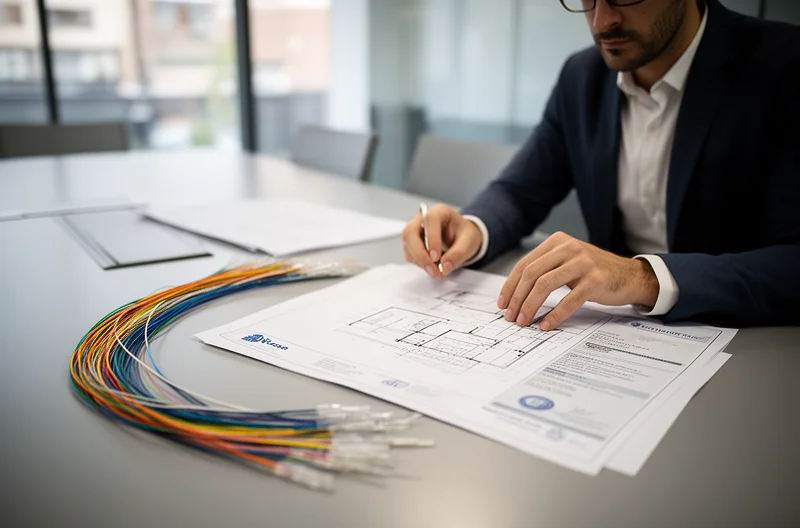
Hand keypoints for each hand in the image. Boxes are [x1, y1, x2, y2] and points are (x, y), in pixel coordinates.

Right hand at [401, 203, 482, 278]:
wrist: (461, 238)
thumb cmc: (464, 234)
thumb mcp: (469, 242)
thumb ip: (458, 254)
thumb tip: (444, 267)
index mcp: (439, 211)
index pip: (430, 220)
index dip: (431, 239)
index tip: (436, 257)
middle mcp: (422, 219)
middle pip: (410, 233)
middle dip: (420, 254)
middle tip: (432, 270)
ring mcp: (414, 231)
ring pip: (408, 245)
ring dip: (420, 261)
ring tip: (436, 272)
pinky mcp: (411, 244)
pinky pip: (410, 255)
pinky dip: (420, 264)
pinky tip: (432, 266)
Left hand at [497, 232, 658, 329]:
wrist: (630, 276)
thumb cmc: (593, 272)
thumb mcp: (566, 263)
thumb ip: (544, 270)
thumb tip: (514, 294)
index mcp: (557, 242)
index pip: (525, 264)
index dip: (510, 286)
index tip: (502, 304)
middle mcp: (568, 247)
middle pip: (531, 274)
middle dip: (517, 298)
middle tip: (510, 316)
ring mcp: (583, 262)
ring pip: (545, 285)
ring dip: (530, 306)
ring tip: (523, 321)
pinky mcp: (595, 280)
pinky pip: (568, 300)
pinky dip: (554, 314)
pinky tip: (546, 324)